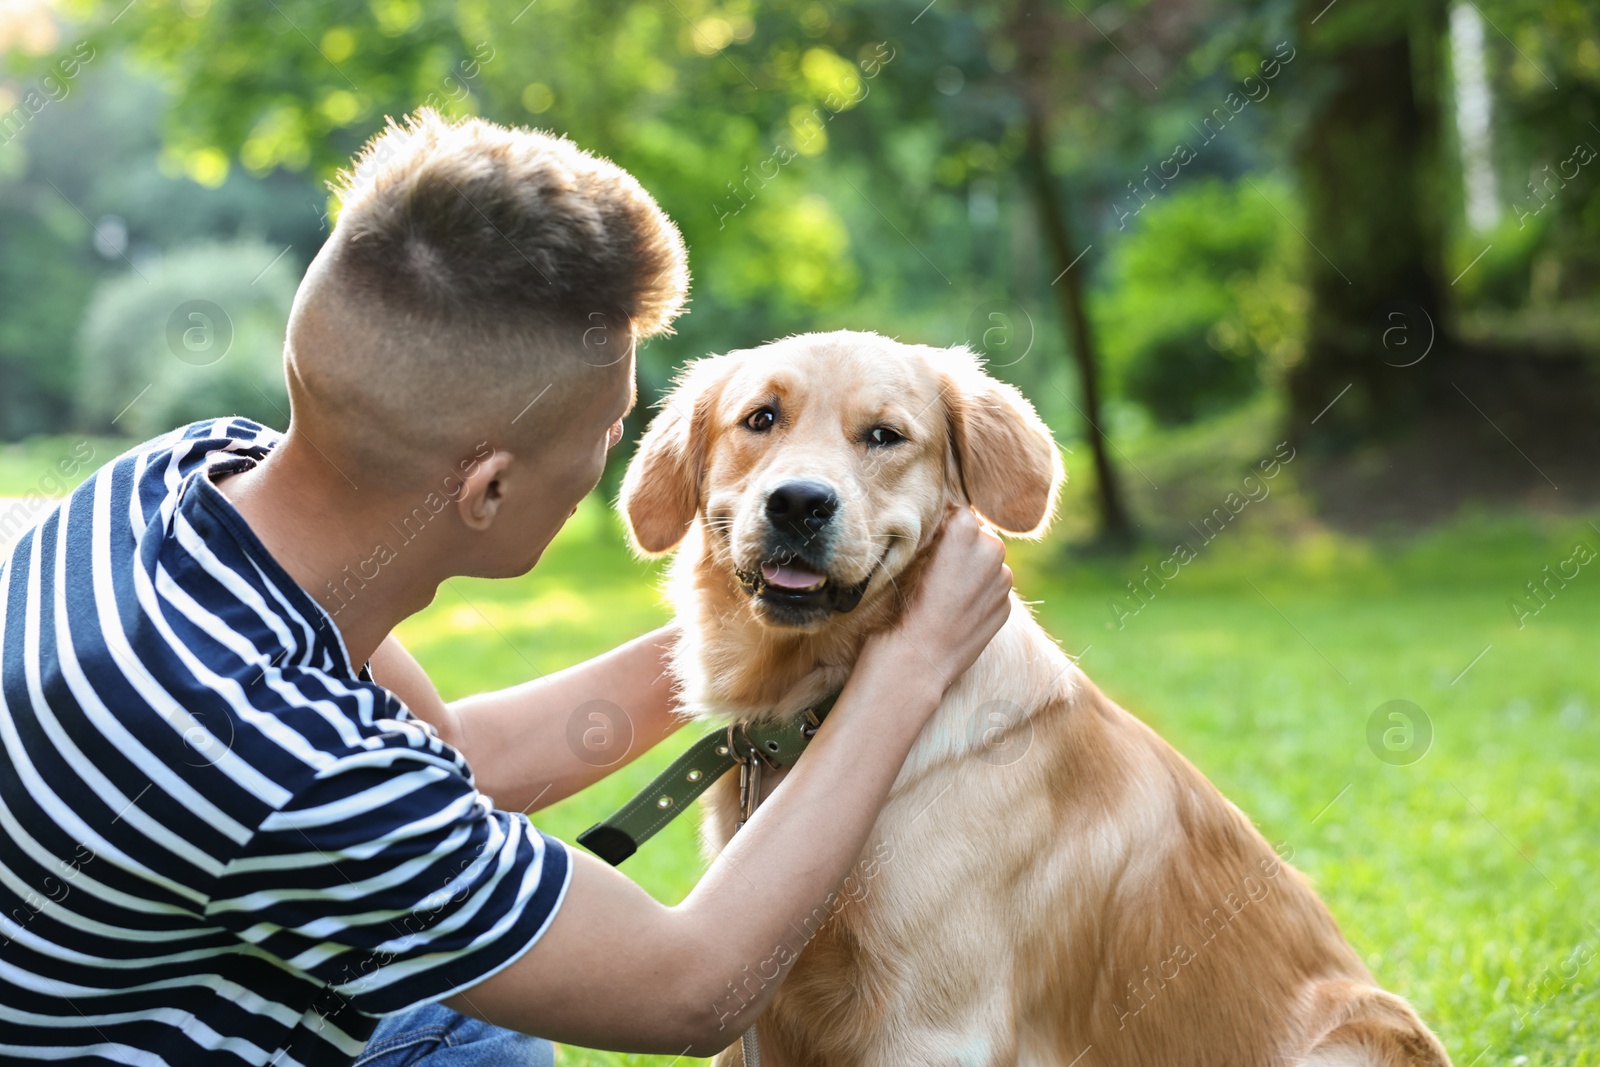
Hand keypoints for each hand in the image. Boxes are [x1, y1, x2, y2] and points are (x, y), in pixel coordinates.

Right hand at [868, 505, 1011, 695]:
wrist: (917, 660)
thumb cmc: (902, 606)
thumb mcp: (909, 559)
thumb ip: (935, 536)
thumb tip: (945, 529)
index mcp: (965, 530)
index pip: (960, 513)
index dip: (944, 528)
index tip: (930, 545)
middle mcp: (992, 550)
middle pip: (980, 537)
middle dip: (964, 548)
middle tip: (938, 571)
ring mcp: (1003, 580)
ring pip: (990, 565)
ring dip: (975, 573)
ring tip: (947, 596)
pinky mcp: (1007, 607)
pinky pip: (994, 591)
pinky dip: (981, 597)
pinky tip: (958, 614)